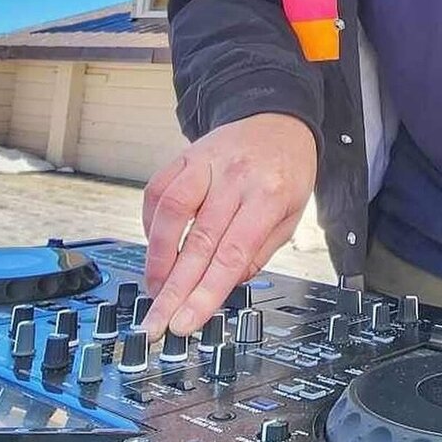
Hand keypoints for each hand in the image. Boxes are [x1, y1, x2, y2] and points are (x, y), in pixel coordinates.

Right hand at [140, 112, 316, 340]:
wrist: (278, 118)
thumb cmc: (287, 169)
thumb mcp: (292, 214)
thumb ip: (259, 252)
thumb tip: (223, 287)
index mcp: (269, 194)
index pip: (232, 254)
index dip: (205, 292)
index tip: (185, 322)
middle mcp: (235, 177)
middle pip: (198, 241)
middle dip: (173, 290)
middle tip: (157, 323)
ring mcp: (206, 163)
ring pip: (170, 212)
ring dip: (157, 258)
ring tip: (154, 290)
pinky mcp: (184, 156)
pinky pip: (157, 191)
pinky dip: (149, 223)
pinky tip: (154, 247)